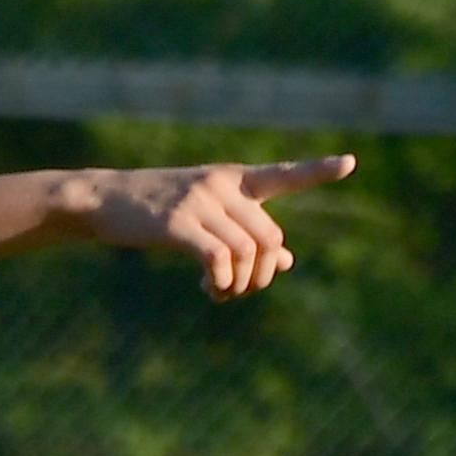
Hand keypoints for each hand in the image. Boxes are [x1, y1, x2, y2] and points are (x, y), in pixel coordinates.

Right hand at [76, 155, 339, 295]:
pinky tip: (207, 288)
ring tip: (219, 291)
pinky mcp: (177, 223)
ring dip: (240, 285)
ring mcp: (200, 201)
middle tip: (239, 290)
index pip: (283, 175)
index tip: (351, 164)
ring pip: (248, 254)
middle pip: (271, 239)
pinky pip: (219, 260)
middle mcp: (222, 185)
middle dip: (261, 275)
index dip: (317, 172)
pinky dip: (220, 283)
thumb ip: (247, 234)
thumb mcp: (207, 218)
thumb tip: (287, 264)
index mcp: (234, 179)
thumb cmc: (158, 211)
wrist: (104, 200)